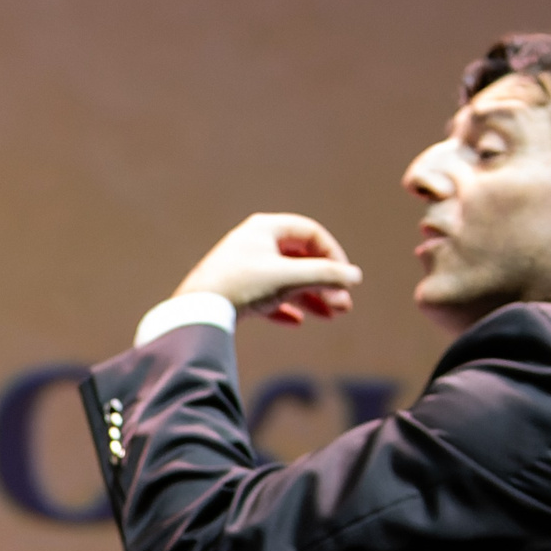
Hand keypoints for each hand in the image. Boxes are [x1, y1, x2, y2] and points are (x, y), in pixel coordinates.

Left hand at [176, 213, 361, 325]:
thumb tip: (355, 277)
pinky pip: (265, 296)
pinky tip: (296, 322)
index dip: (333, 255)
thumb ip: (326, 275)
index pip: (311, 233)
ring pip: (285, 280)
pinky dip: (283, 308)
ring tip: (331, 316)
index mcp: (266, 228)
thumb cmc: (242, 285)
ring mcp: (242, 267)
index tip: (345, 279)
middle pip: (300, 259)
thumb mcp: (290, 278)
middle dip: (324, 283)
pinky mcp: (232, 290)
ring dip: (310, 297)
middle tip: (344, 306)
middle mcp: (253, 243)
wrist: (196, 311)